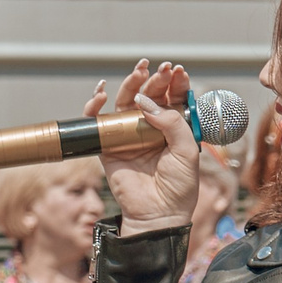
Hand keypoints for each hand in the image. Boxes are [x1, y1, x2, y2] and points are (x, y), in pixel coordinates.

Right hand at [92, 59, 200, 229]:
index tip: (177, 71)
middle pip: (149, 96)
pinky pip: (98, 122)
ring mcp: (128, 136)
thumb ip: (172, 123)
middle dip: (154, 80)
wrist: (159, 214)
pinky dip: (96, 106)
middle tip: (159, 68)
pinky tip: (103, 94)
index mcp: (173, 130)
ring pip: (125, 103)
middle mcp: (150, 129)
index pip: (172, 99)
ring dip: (130, 84)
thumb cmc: (179, 187)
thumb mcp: (186, 151)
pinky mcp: (108, 146)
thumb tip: (146, 101)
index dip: (174, 84)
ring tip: (139, 72)